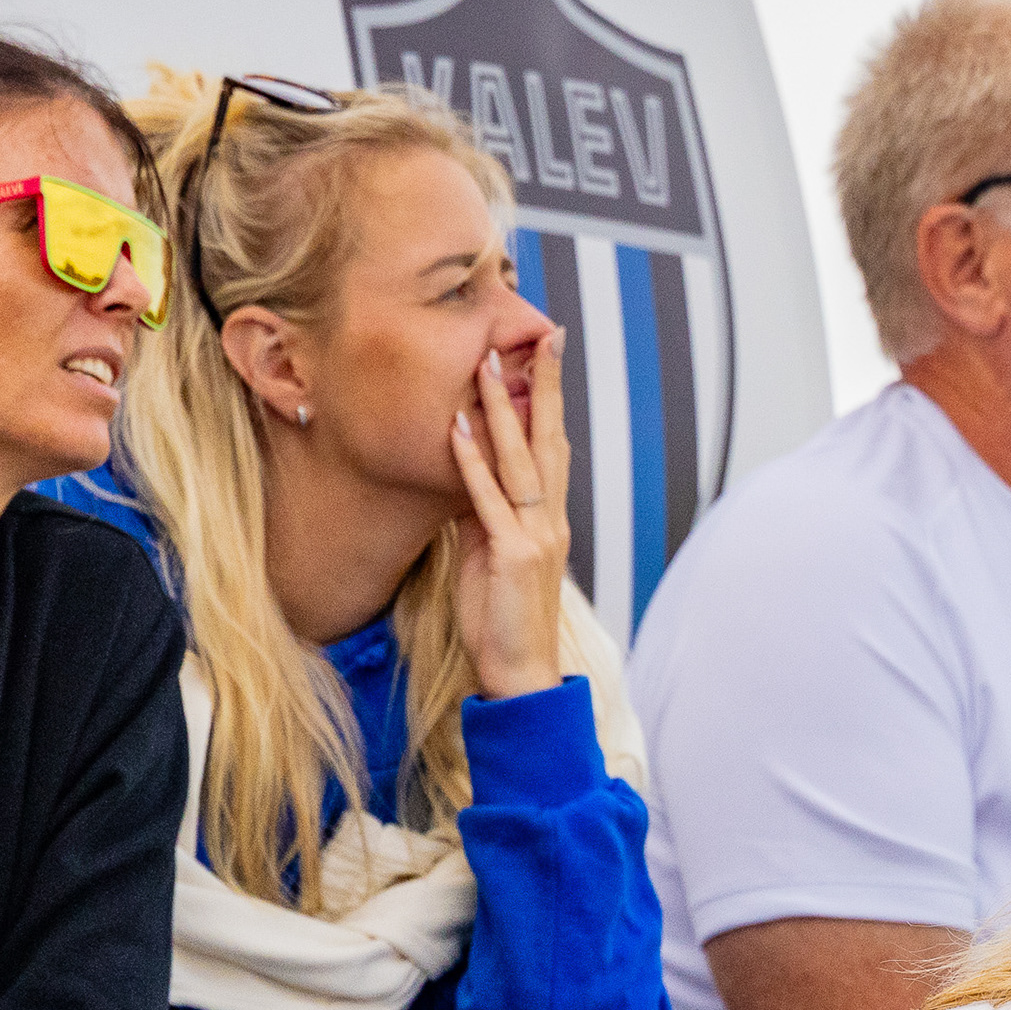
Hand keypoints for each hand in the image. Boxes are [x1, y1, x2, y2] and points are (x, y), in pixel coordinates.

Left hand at [448, 336, 569, 700]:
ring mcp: (536, 536)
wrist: (521, 674)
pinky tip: (459, 425)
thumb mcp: (490, 558)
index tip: (545, 355)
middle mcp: (551, 520)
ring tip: (488, 362)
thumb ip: (483, 516)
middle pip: (549, 439)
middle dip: (543, 385)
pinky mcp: (513, 556)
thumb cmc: (503, 622)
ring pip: (521, 459)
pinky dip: (472, 460)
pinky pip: (488, 499)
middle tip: (540, 335)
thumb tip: (467, 478)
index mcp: (549, 520)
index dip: (549, 401)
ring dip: (502, 408)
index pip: (552, 447)